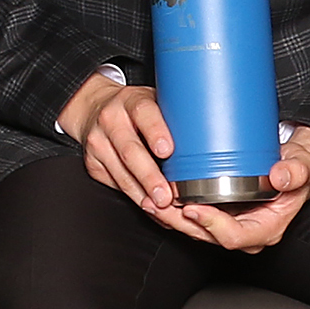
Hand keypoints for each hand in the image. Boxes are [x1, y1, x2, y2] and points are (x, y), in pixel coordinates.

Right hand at [60, 70, 192, 224]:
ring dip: (142, 193)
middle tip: (166, 195)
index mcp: (132, 101)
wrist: (94, 109)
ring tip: (160, 207)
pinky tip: (149, 206)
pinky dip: (134, 198)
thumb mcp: (156, 101)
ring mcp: (98, 142)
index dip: (156, 132)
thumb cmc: (137, 109)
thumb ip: (175, 117)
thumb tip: (216, 138)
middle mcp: (112, 120)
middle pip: (130, 151)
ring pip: (121, 173)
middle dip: (150, 176)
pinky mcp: (92, 163)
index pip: (144, 113)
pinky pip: (115, 184)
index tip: (168, 150)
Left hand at [163, 125, 309, 252]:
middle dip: (180, 222)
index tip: (192, 207)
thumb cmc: (299, 167)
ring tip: (150, 201)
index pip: (234, 236)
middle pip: (207, 236)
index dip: (210, 225)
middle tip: (159, 204)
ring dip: (170, 218)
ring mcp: (230, 223)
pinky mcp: (218, 213)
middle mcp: (246, 231)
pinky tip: (156, 197)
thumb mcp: (304, 166)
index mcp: (267, 228)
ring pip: (195, 230)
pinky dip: (173, 210)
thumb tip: (281, 176)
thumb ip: (297, 171)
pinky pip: (192, 219)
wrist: (295, 164)